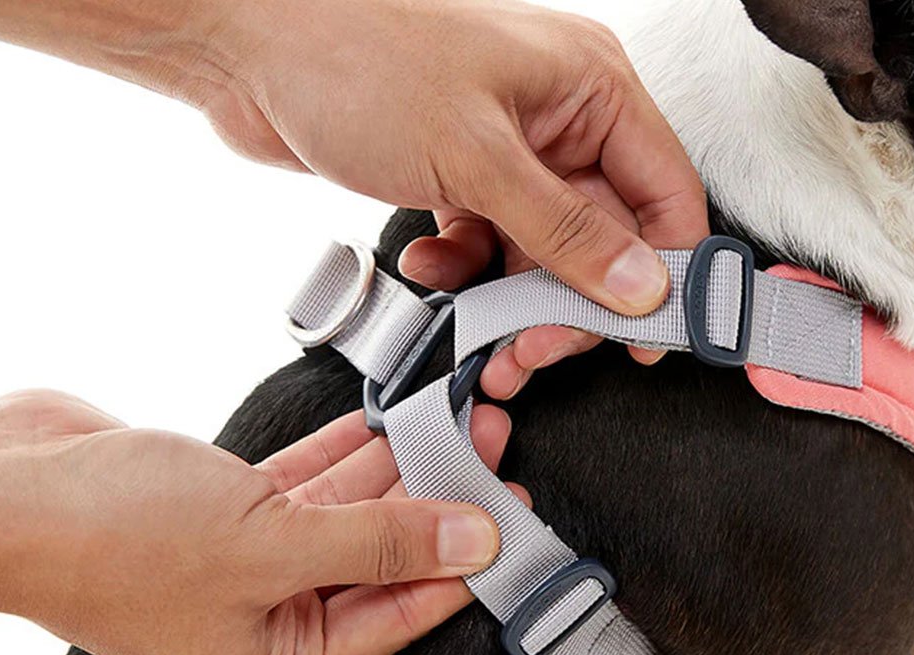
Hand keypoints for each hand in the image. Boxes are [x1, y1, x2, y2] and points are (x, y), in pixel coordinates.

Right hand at [0, 390, 523, 654]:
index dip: (465, 562)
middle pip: (383, 558)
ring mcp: (249, 563)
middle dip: (439, 500)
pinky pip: (309, 483)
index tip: (515, 514)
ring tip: (459, 419)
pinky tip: (393, 420)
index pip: (402, 615)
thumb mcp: (268, 547)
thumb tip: (471, 540)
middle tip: (491, 447)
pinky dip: (349, 451)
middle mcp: (269, 623)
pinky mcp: (230, 511)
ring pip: (350, 513)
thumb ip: (378, 543)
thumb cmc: (110, 540)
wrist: (1, 486)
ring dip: (401, 467)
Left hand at [200, 0, 708, 317]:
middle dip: (573, 302)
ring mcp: (510, 145)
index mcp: (591, 85)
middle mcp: (560, 114)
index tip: (646, 340)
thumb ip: (565, 231)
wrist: (244, 46)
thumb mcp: (474, 155)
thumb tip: (643, 288)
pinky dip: (467, 269)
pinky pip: (492, 241)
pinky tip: (430, 269)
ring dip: (515, 299)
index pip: (667, 191)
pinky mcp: (463, 172)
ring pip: (546, 249)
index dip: (668, 271)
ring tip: (485, 336)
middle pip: (607, 234)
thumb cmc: (355, 58)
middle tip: (539, 350)